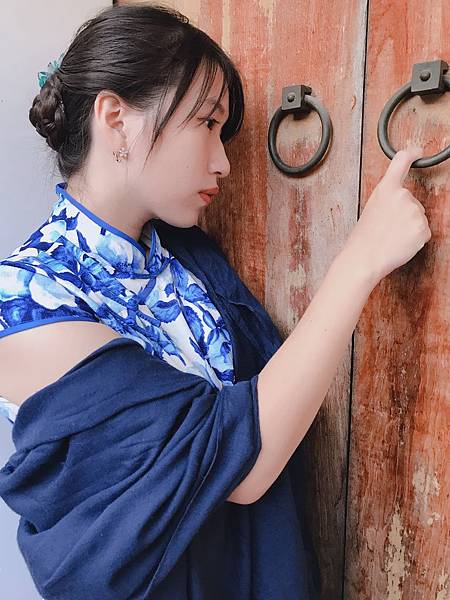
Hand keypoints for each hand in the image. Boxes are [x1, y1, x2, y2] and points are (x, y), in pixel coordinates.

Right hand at [342, 146, 431, 282]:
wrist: (365, 258)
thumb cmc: (364, 238)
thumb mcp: (371, 208)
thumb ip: (388, 197)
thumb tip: (402, 199)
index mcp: (386, 188)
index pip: (401, 161)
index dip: (411, 153)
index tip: (417, 151)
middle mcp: (403, 196)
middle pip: (413, 202)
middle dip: (404, 214)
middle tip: (387, 227)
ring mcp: (415, 212)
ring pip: (418, 218)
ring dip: (409, 227)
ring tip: (391, 236)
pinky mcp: (423, 228)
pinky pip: (423, 232)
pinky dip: (414, 239)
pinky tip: (400, 243)